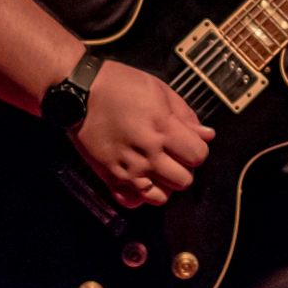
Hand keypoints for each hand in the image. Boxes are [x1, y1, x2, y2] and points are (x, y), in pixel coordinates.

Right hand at [71, 59, 214, 207]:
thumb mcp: (160, 90)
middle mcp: (147, 153)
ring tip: (158, 168)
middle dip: (184, 168)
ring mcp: (127, 168)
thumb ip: (186, 115)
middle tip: (173, 154)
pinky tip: (140, 179)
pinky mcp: (108, 176)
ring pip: (161, 197)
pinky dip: (139, 196)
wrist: (81, 92)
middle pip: (184, 180)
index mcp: (163, 128)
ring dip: (164, 184)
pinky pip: (132, 202)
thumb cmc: (120, 85)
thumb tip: (206, 135)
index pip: (198, 156)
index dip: (197, 149)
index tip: (188, 142)